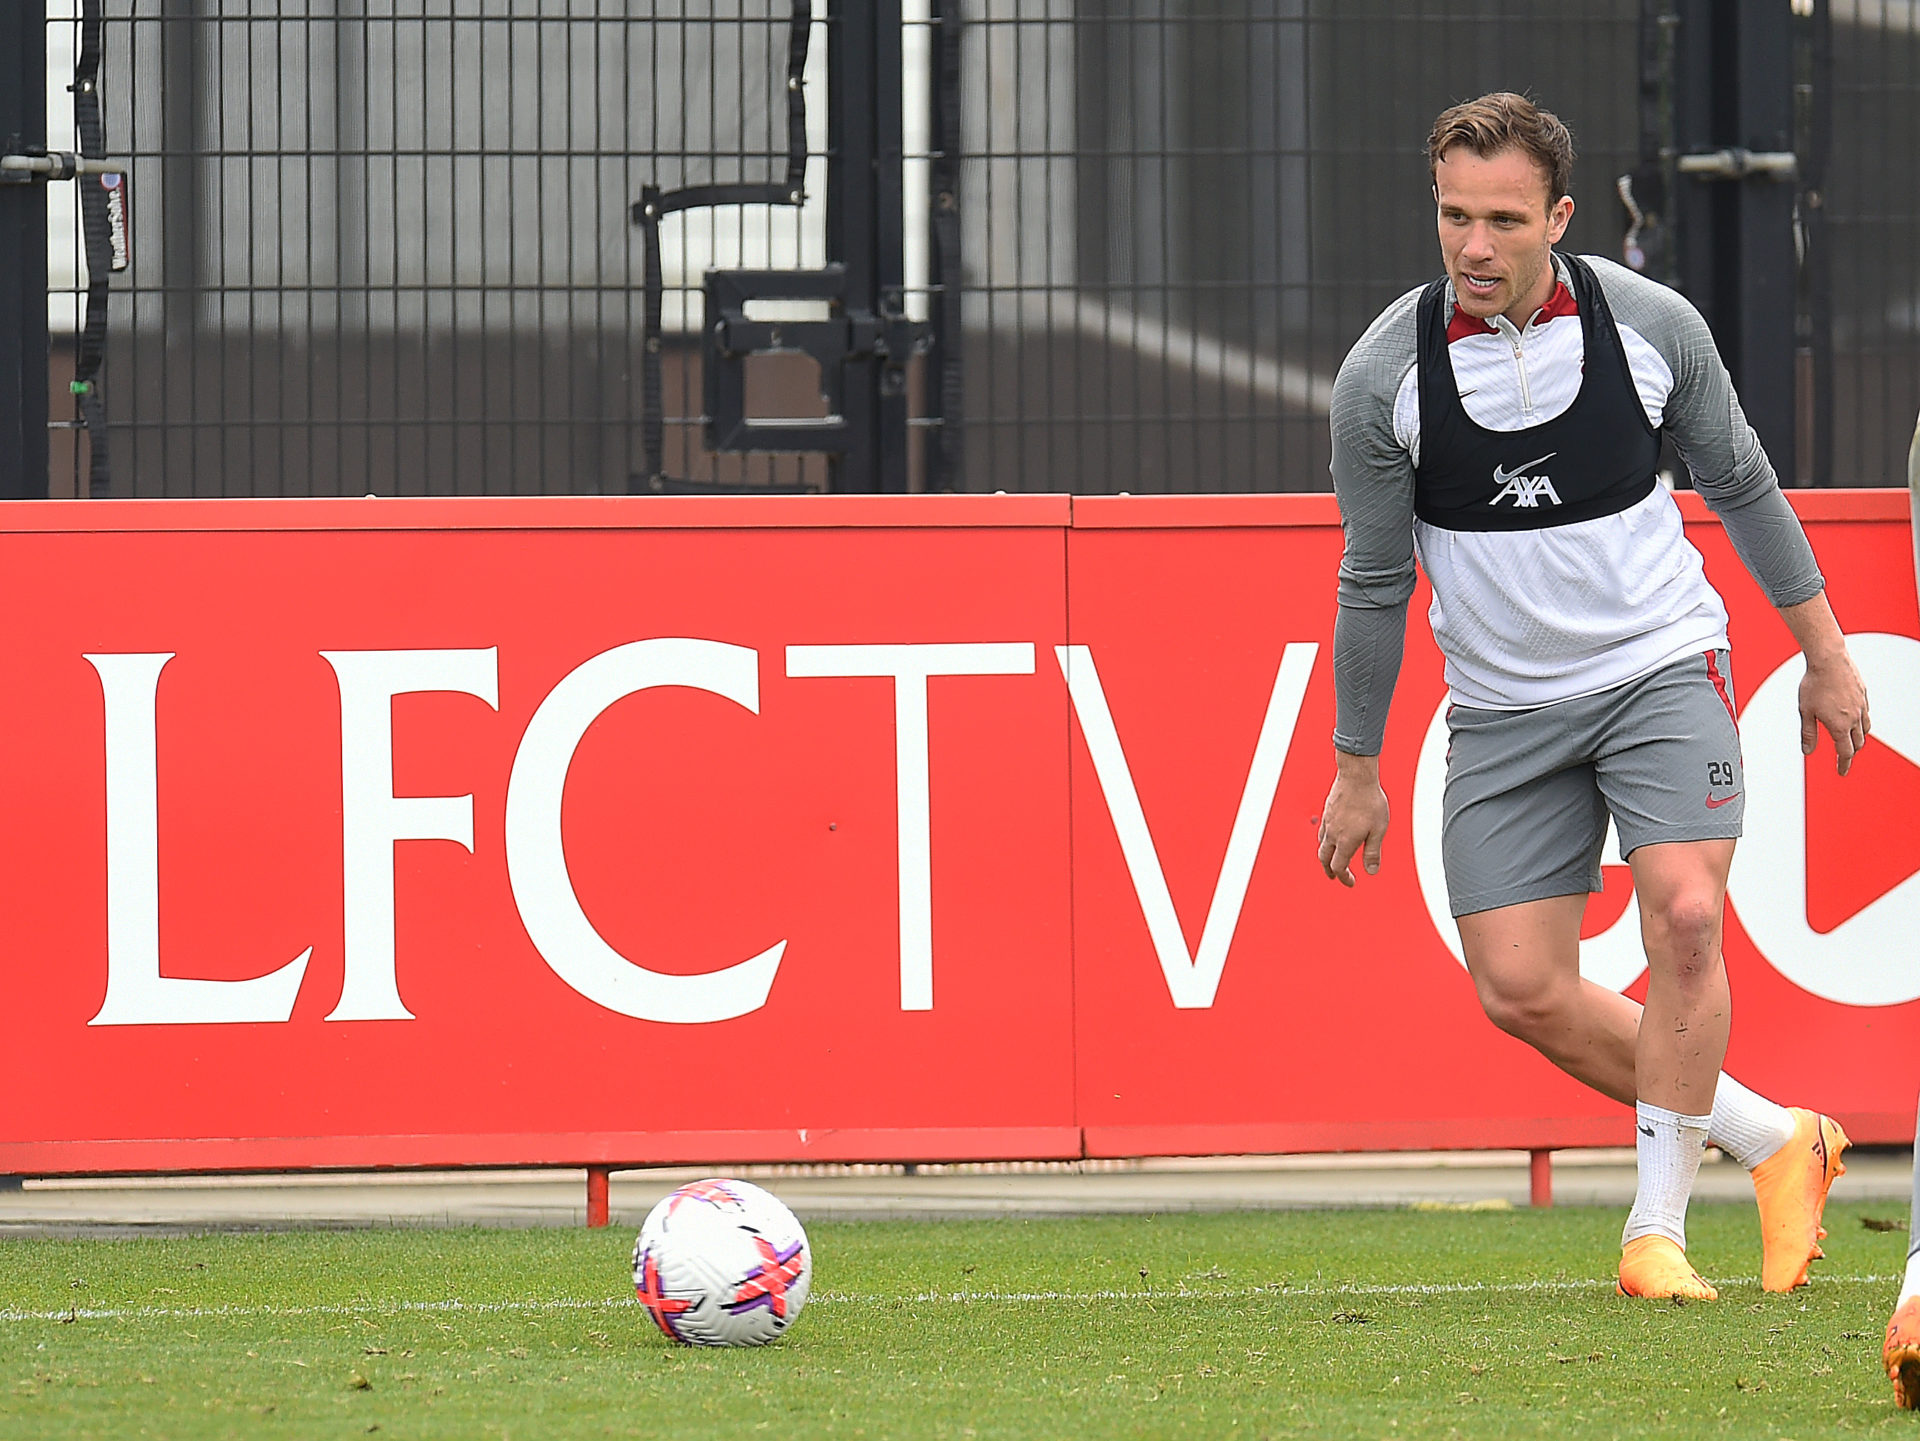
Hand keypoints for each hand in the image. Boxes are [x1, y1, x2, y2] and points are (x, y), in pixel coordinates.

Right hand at [1317, 757, 1389, 886]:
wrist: (1356, 776)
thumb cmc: (1370, 802)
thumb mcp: (1378, 830)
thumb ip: (1373, 852)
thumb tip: (1371, 871)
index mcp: (1345, 842)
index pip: (1339, 867)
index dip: (1344, 878)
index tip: (1351, 883)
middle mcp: (1332, 834)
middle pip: (1324, 858)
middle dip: (1329, 870)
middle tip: (1334, 876)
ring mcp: (1327, 821)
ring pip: (1321, 844)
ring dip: (1325, 856)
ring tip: (1332, 858)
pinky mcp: (1327, 811)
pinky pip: (1322, 831)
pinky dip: (1325, 840)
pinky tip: (1332, 836)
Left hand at [1798, 649, 1869, 774]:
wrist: (1829, 660)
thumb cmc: (1814, 685)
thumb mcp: (1805, 712)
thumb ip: (1808, 733)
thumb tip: (1807, 751)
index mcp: (1840, 725)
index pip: (1845, 752)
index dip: (1843, 764)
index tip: (1842, 772)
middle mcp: (1854, 718)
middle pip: (1857, 743)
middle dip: (1851, 753)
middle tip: (1844, 758)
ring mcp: (1861, 706)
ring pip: (1865, 729)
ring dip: (1858, 738)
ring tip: (1851, 741)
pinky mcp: (1863, 694)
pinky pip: (1866, 714)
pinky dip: (1861, 722)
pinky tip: (1855, 719)